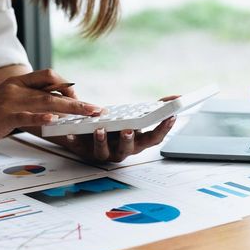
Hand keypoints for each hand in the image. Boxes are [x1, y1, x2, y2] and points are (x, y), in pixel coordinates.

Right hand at [0, 69, 101, 150]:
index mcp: (18, 83)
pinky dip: (41, 118)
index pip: (49, 76)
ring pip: (45, 102)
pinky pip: (26, 116)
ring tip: (87, 114)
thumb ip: (29, 100)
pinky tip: (54, 121)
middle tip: (96, 109)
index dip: (68, 86)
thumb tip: (54, 107)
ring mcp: (10, 102)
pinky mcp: (3, 117)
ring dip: (70, 108)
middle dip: (78, 100)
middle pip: (54, 90)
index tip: (80, 99)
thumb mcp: (9, 101)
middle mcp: (16, 89)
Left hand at [45, 95, 179, 162]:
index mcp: (137, 142)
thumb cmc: (118, 125)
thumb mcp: (137, 116)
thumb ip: (157, 107)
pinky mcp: (84, 151)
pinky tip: (71, 134)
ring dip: (102, 141)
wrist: (90, 134)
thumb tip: (177, 97)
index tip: (170, 117)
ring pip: (104, 152)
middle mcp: (122, 151)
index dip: (163, 130)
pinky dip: (75, 140)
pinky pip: (79, 147)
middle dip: (129, 140)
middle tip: (128, 130)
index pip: (154, 139)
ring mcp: (103, 153)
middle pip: (129, 149)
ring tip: (100, 130)